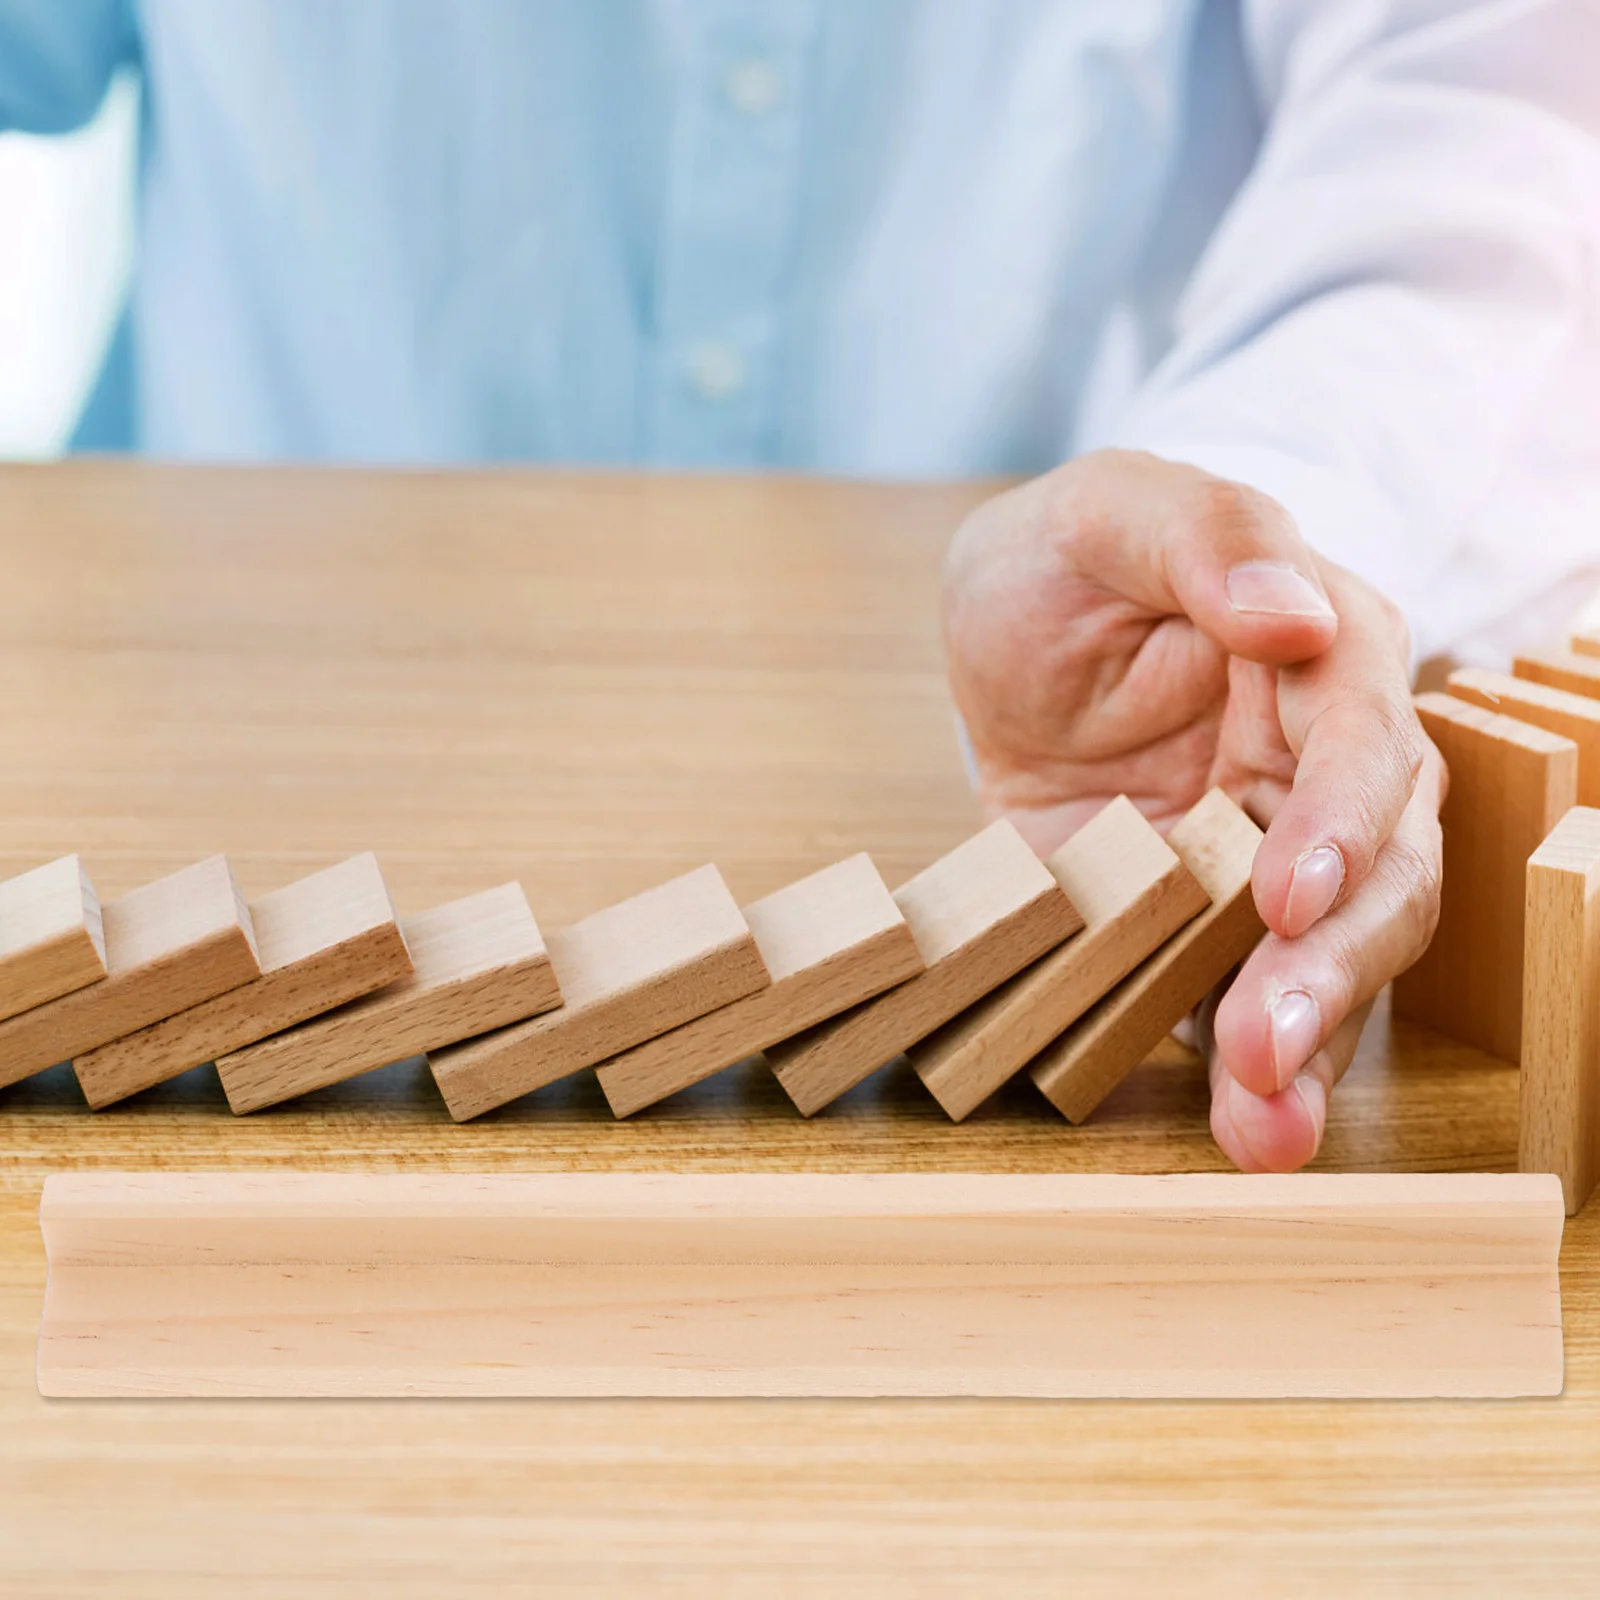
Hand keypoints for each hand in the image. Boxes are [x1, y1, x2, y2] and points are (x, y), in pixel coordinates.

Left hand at [943, 449, 1444, 1170]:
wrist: (1011, 630)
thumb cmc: (1069, 557)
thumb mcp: (1106, 511)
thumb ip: (1202, 535)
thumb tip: (1294, 612)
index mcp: (1325, 655)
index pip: (1365, 743)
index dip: (1339, 821)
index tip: (1287, 892)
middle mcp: (1321, 767)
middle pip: (1374, 876)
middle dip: (1330, 967)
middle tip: (1267, 1045)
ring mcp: (1268, 853)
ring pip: (1328, 956)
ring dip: (1306, 1045)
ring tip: (1265, 1130)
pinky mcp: (1204, 916)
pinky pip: (1239, 992)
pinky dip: (1247, 1066)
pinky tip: (1244, 1128)